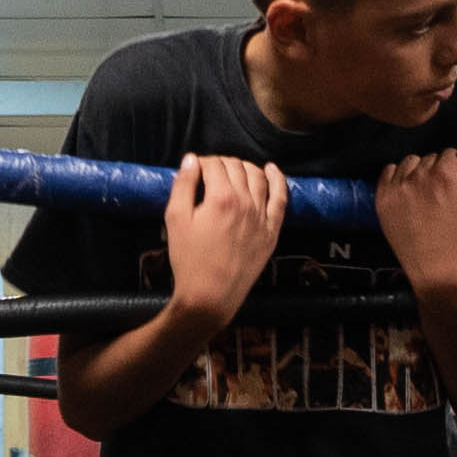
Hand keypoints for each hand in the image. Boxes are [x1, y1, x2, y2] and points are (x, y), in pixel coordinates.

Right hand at [160, 154, 285, 324]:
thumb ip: (182, 186)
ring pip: (258, 177)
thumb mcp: (175, 220)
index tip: (195, 168)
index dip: (202, 162)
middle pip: (236, 167)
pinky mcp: (271, 230)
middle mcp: (246, 203)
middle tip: (210, 171)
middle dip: (221, 163)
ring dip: (245, 167)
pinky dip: (278, 180)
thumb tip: (191, 160)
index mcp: (221, 198)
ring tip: (235, 168)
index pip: (214, 165)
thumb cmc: (189, 261)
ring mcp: (262, 217)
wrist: (210, 296)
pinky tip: (272, 170)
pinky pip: (280, 198)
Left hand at [374, 148, 456, 293]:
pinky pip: (388, 173)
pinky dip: (398, 177)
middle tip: (444, 197)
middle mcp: (417, 176)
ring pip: (410, 163)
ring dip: (419, 172)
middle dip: (440, 171)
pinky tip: (408, 193)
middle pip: (431, 158)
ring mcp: (396, 188)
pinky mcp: (382, 200)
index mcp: (443, 174)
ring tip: (426, 195)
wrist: (438, 271)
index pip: (452, 154)